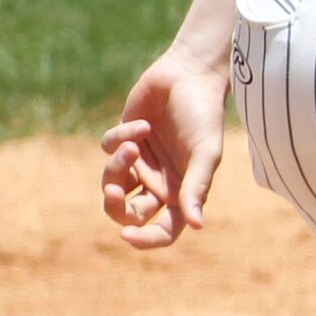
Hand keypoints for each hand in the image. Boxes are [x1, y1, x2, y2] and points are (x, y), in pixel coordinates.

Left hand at [101, 51, 230, 248]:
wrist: (189, 75)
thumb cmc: (204, 115)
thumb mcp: (205, 152)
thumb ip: (197, 186)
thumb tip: (198, 225)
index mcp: (182, 192)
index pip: (163, 229)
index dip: (146, 239)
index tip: (127, 236)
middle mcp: (159, 182)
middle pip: (129, 214)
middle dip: (116, 208)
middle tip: (113, 193)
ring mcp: (139, 162)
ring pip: (113, 184)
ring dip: (117, 167)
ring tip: (133, 144)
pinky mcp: (122, 140)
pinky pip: (109, 150)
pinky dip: (120, 138)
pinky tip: (142, 124)